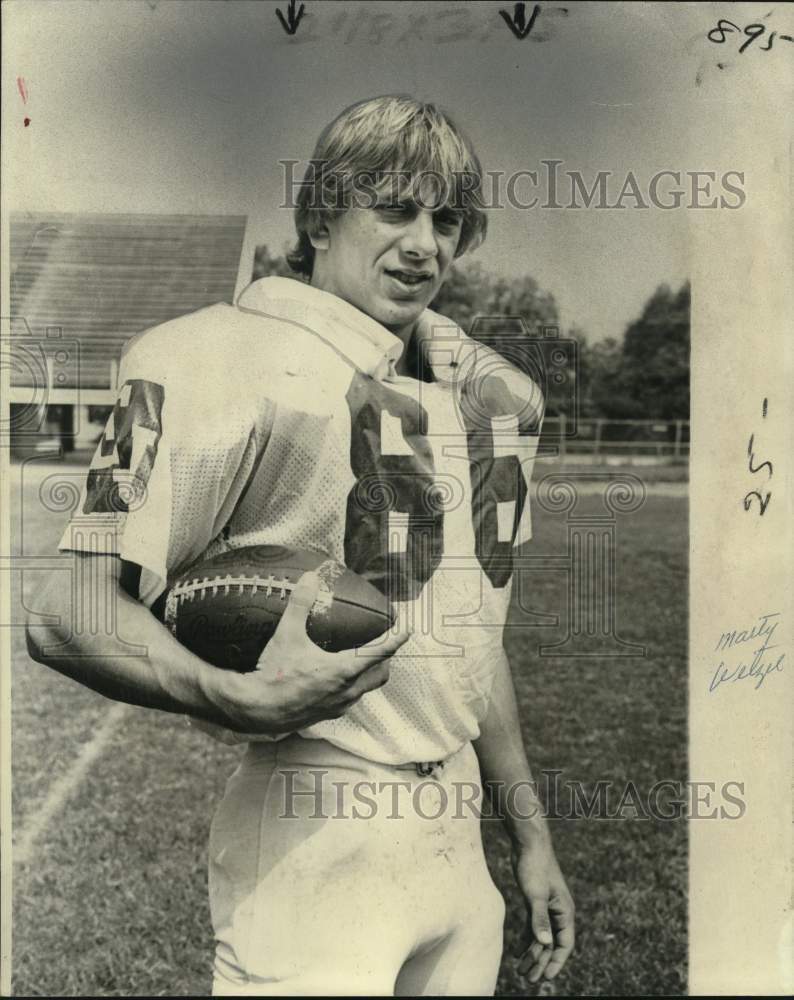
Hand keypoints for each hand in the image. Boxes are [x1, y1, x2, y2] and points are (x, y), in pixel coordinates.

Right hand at [204, 570, 408, 735]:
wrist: (256, 710)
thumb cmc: (274, 674)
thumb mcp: (287, 634)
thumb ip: (300, 604)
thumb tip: (310, 578)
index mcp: (343, 671)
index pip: (380, 653)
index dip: (396, 639)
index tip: (407, 629)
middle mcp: (346, 691)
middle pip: (380, 675)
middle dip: (386, 659)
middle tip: (383, 644)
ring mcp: (338, 706)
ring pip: (365, 690)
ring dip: (369, 675)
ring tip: (362, 660)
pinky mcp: (326, 715)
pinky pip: (349, 700)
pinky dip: (351, 687)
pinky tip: (336, 679)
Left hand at [512, 837, 574, 983]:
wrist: (528, 843)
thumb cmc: (534, 866)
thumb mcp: (535, 894)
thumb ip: (539, 919)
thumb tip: (544, 944)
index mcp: (564, 911)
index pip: (564, 944)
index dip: (556, 962)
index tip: (544, 977)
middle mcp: (558, 912)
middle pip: (551, 944)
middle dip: (541, 962)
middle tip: (528, 979)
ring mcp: (547, 907)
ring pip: (542, 937)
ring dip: (532, 954)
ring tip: (521, 970)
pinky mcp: (536, 902)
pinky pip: (534, 927)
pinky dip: (527, 939)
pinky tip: (517, 951)